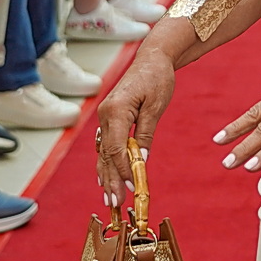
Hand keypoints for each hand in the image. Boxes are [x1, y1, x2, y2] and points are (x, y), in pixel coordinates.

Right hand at [96, 51, 176, 206]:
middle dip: (111, 179)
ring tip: (109, 197)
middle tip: (115, 202)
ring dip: (106, 175)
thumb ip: (146, 134)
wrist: (152, 58)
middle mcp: (105, 114)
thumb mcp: (156, 107)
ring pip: (103, 151)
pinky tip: (105, 177)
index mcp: (116, 110)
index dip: (122, 170)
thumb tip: (141, 161)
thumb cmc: (157, 78)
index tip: (131, 187)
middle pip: (106, 154)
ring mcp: (105, 116)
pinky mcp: (109, 118)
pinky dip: (106, 162)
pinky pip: (105, 144)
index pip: (116, 148)